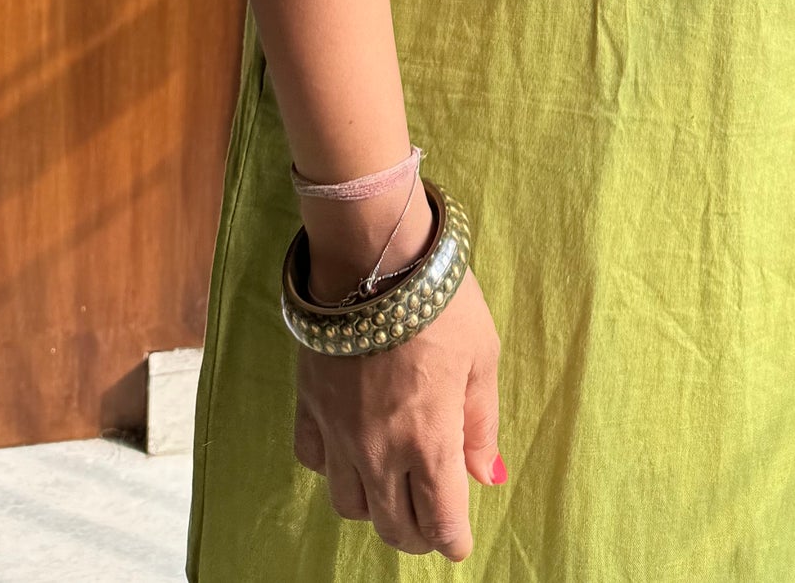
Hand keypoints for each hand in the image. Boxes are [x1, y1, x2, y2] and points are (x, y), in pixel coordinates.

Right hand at [292, 269, 503, 560]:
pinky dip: (333, 468)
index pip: (439, 523)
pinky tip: (350, 450)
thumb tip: (487, 476)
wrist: (373, 253)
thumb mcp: (482, 356)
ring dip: (375, 507)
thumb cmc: (440, 300)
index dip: (453, 541)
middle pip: (392, 526)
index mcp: (430, 440)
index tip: (460, 540)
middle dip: (417, 534)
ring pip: (349, 504)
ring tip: (393, 487)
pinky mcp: (308, 404)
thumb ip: (481, 423)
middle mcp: (379, 449)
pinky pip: (313, 461)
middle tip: (431, 520)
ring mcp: (338, 430)